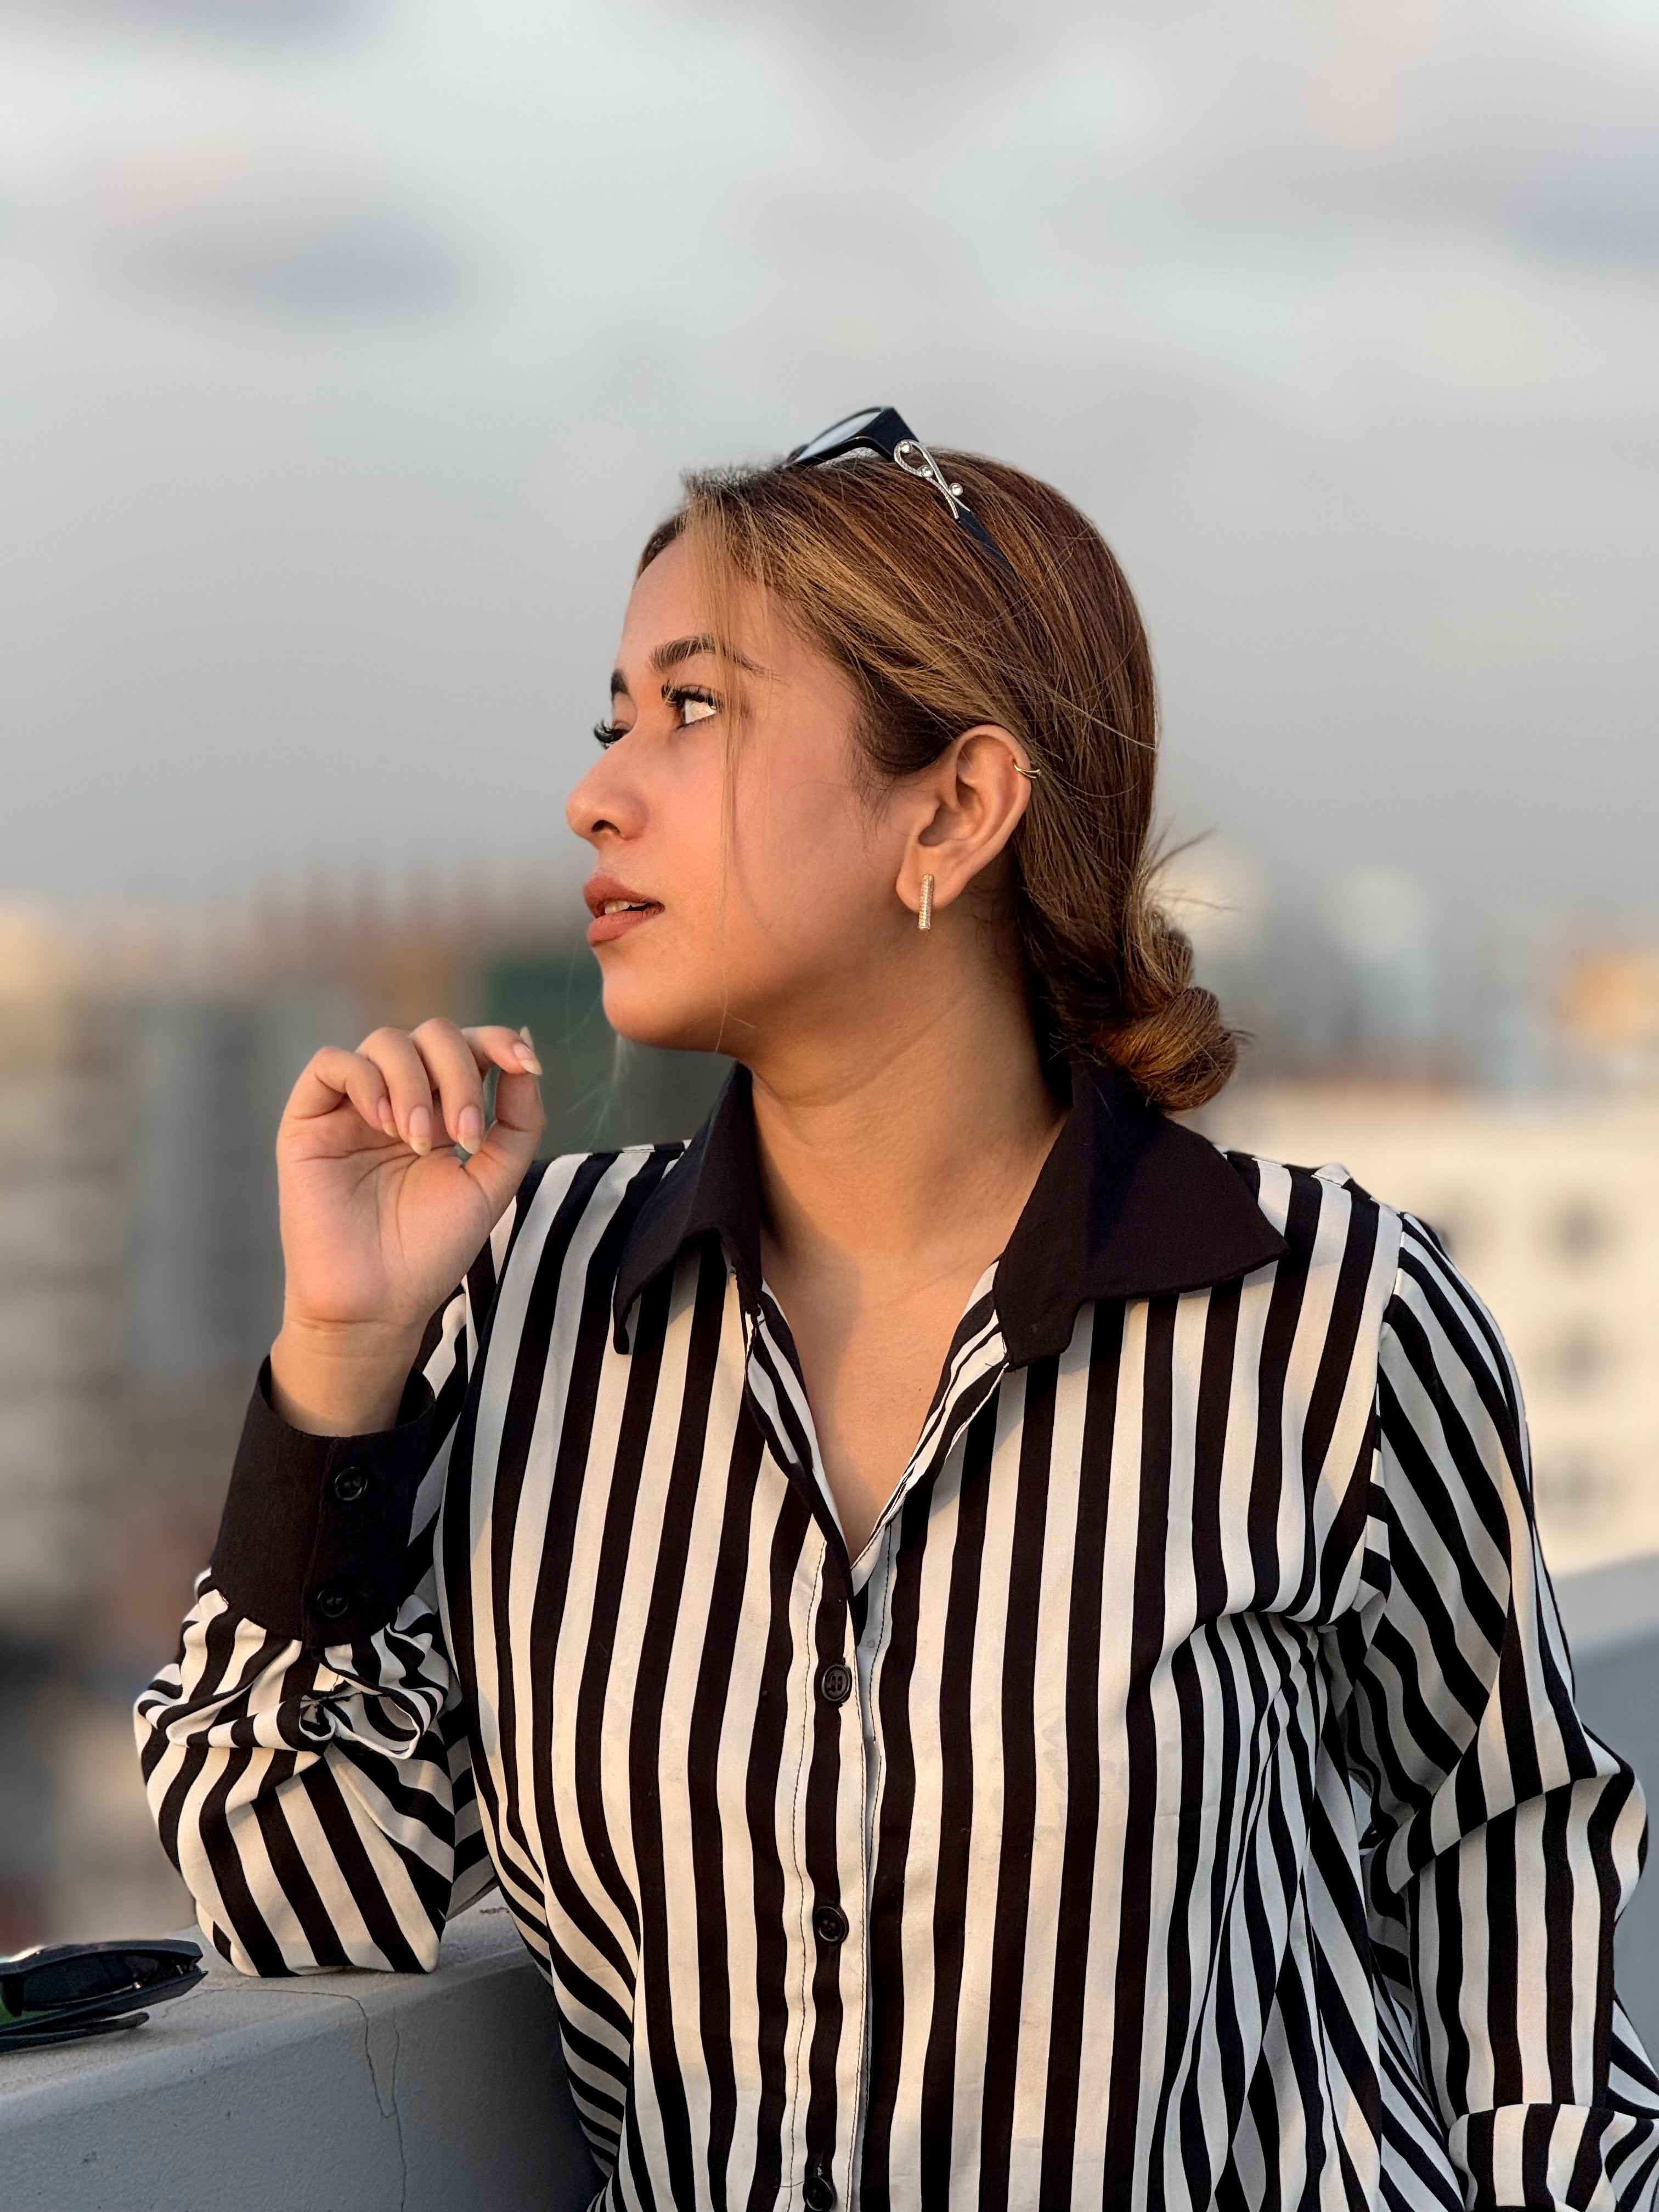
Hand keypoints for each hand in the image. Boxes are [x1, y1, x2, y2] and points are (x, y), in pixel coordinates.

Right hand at [269, 1019, 544, 1433]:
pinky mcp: (309, 1120)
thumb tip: (526, 1060)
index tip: (524, 1064)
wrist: (377, 1302)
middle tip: (462, 1136)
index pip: (469, 1047)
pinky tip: (383, 1123)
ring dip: (415, 1084)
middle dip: (459, 1074)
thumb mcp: (492, 1181)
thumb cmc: (431, 1248)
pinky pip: (332, 1063)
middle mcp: (398, 1098)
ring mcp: (353, 1106)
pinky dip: (366, 1080)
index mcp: (441, 1107)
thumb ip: (518, 1123)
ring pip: (386, 1041)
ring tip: (420, 1142)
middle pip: (432, 1034)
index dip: (498, 1041)